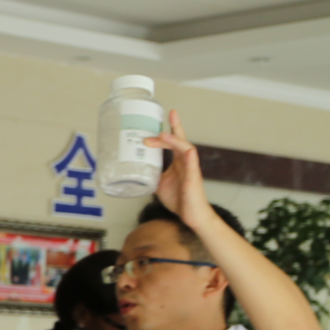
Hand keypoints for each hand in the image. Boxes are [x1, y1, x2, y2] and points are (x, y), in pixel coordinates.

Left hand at [146, 109, 214, 232]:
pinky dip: (189, 156)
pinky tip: (188, 150)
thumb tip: (135, 169)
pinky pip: (193, 165)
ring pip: (186, 148)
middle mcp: (186, 162)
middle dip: (170, 130)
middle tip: (156, 128)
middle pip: (180, 140)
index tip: (167, 114)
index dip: (172, 127)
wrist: (191, 215)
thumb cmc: (179, 199)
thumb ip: (151, 174)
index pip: (175, 141)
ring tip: (162, 135)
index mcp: (179, 162)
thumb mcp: (159, 184)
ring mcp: (191, 169)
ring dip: (174, 141)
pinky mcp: (194, 179)